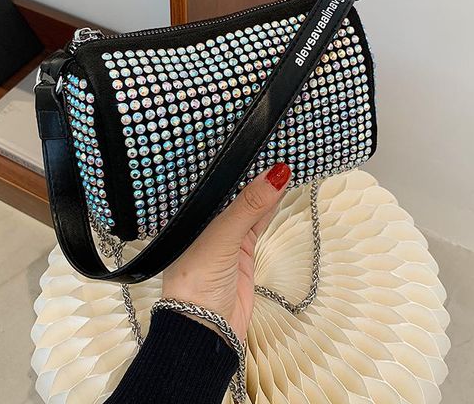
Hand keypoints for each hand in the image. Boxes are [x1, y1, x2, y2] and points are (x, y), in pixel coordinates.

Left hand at [161, 163, 290, 340]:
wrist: (206, 330)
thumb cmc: (197, 281)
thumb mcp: (222, 237)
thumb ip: (248, 207)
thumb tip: (276, 174)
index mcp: (192, 216)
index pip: (214, 183)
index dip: (232, 165)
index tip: (252, 144)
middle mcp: (207, 224)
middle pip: (233, 193)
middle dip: (251, 175)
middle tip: (272, 149)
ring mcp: (226, 238)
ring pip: (248, 207)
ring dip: (264, 190)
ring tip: (281, 165)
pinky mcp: (242, 253)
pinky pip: (257, 224)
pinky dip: (269, 208)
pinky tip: (278, 191)